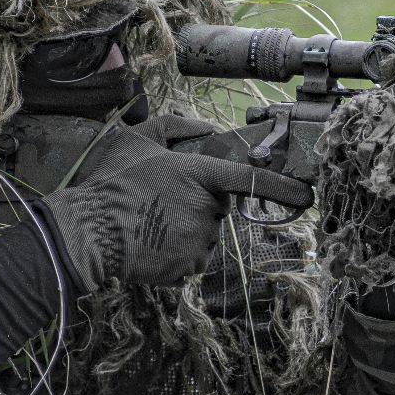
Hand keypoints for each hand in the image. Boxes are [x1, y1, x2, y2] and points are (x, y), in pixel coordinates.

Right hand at [43, 118, 312, 288]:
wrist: (88, 233)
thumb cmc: (111, 183)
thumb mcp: (136, 139)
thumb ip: (173, 127)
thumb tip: (204, 128)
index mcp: (198, 174)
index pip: (249, 180)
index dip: (281, 187)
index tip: (305, 195)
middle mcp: (206, 208)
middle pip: (217, 209)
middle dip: (197, 206)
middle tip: (160, 203)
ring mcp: (199, 240)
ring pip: (204, 236)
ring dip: (186, 232)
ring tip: (150, 224)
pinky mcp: (189, 267)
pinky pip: (192, 260)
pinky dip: (176, 255)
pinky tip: (151, 245)